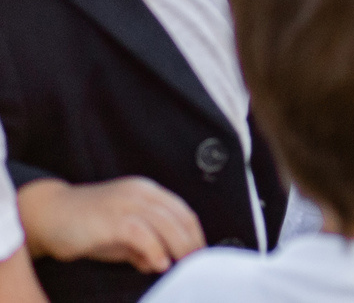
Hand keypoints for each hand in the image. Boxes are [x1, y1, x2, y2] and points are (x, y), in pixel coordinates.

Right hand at [17, 176, 205, 272]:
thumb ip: (142, 247)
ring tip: (182, 266)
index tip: (200, 255)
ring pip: (166, 223)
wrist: (48, 215)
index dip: (195, 234)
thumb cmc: (86, 226)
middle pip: (179, 217)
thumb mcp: (120, 237)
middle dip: (192, 243)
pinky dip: (155, 249)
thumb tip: (162, 263)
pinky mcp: (111, 218)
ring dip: (179, 247)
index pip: (182, 211)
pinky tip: (158, 264)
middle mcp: (141, 193)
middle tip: (196, 265)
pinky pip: (141, 233)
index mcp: (148, 192)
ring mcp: (126, 203)